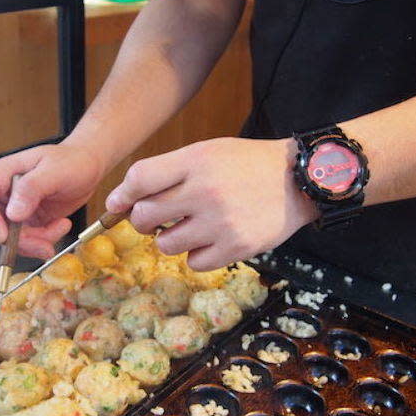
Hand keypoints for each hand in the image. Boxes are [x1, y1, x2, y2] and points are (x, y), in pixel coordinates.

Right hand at [0, 143, 104, 257]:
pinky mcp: (29, 221)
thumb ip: (32, 188)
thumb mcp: (55, 171)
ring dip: (36, 242)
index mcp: (3, 174)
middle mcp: (5, 193)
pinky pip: (29, 240)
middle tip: (45, 243)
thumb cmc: (72, 160)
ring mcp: (16, 209)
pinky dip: (45, 240)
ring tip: (61, 227)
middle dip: (19, 240)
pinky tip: (61, 225)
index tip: (3, 235)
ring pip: (13, 239)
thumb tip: (12, 214)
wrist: (89, 165)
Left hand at [106, 137, 316, 269]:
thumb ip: (167, 171)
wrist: (297, 180)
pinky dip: (196, 255)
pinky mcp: (236, 247)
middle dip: (142, 220)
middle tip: (156, 218)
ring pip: (166, 245)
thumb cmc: (245, 165)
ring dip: (171, 239)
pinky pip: (194, 263)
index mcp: (196, 160)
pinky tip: (210, 240)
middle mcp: (206, 190)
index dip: (121, 195)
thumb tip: (123, 201)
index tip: (117, 205)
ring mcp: (222, 221)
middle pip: (145, 215)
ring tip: (190, 227)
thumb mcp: (207, 152)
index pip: (139, 178)